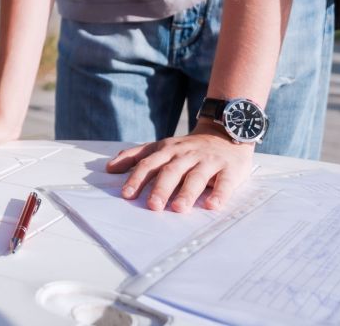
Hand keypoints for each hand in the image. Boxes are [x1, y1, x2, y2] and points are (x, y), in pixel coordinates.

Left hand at [106, 122, 252, 212]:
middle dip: (161, 188)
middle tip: (152, 205)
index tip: (127, 194)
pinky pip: (224, 182)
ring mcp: (208, 161)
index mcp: (168, 150)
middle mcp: (186, 155)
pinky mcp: (229, 169)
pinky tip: (212, 206)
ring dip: (187, 192)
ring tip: (178, 208)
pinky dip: (219, 194)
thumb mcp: (161, 146)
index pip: (149, 164)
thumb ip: (136, 156)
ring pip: (196, 177)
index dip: (137, 178)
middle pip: (171, 171)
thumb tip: (110, 168)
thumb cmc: (188, 147)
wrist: (226, 132)